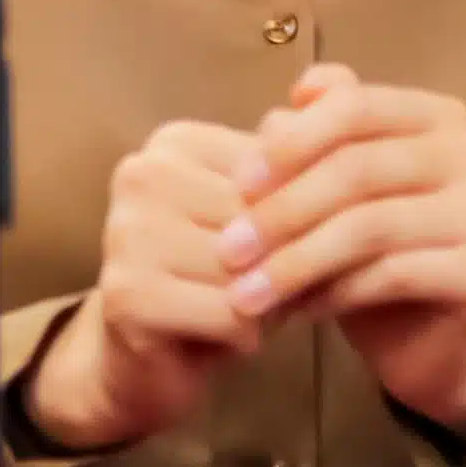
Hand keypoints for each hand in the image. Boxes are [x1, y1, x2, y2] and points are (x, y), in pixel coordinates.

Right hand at [22, 118, 275, 454]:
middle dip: (282, 266)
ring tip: (243, 311)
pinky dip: (245, 337)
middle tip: (264, 290)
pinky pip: (232, 314)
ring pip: (250, 269)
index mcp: (171, 142)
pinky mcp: (128, 291)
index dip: (297, 223)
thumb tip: (340, 105)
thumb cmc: (213, 282)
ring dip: (267, 304)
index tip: (277, 249)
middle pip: (262, 221)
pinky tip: (223, 337)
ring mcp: (125, 231)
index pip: (277, 172)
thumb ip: (292, 172)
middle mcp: (140, 173)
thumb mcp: (258, 221)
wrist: (143, 361)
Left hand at [227, 66, 465, 437]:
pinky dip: (333, 292)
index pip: (354, 106)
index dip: (289, 143)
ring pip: (370, 225)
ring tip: (246, 290)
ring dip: (296, 261)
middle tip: (228, 249)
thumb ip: (307, 140)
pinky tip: (296, 311)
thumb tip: (276, 115)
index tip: (235, 184)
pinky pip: (394, 274)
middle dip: (281, 211)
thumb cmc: (372, 249)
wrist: (429, 339)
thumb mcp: (332, 187)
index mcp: (440, 115)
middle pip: (357, 167)